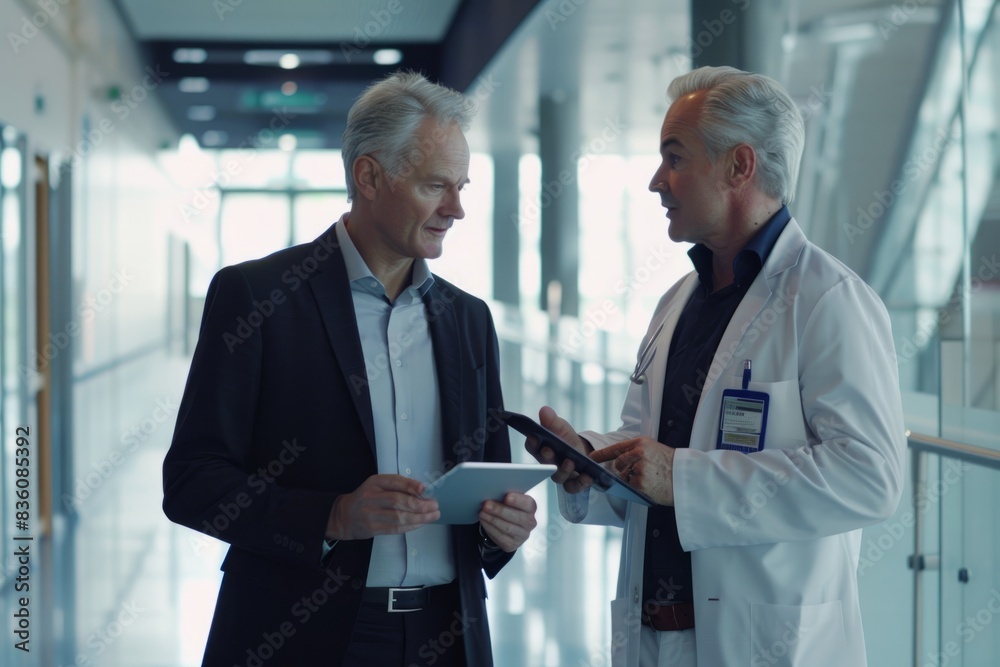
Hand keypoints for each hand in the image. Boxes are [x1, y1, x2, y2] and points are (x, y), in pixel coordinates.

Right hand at [325, 474, 439, 539]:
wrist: (344, 516)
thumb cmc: (366, 499)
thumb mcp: (377, 486)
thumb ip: (396, 486)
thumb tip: (421, 491)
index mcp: (374, 482)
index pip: (394, 482)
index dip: (411, 485)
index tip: (425, 489)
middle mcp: (371, 497)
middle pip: (398, 500)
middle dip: (419, 504)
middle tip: (434, 505)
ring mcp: (370, 514)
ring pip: (398, 516)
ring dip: (418, 517)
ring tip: (432, 516)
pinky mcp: (371, 528)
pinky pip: (394, 528)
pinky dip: (410, 526)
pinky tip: (420, 523)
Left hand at [479, 491, 537, 551]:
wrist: (507, 525)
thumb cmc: (508, 507)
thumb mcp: (510, 500)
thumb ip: (506, 496)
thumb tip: (494, 492)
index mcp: (531, 508)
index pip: (528, 504)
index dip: (518, 501)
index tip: (506, 497)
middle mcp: (530, 522)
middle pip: (517, 517)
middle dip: (500, 510)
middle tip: (486, 505)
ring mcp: (522, 535)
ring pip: (507, 528)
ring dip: (492, 520)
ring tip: (482, 513)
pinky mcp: (512, 544)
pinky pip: (500, 537)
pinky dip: (490, 528)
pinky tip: (484, 521)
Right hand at [523, 406, 594, 493]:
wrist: (583, 453)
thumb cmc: (567, 440)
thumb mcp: (562, 428)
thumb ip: (552, 421)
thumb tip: (544, 410)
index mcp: (541, 448)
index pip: (532, 446)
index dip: (532, 442)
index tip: (533, 436)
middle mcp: (548, 464)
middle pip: (543, 463)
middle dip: (546, 457)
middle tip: (549, 450)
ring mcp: (559, 475)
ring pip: (557, 477)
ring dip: (563, 470)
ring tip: (570, 462)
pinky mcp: (572, 484)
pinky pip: (573, 487)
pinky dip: (580, 483)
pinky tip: (588, 476)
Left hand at [590, 437, 675, 505]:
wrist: (684, 476)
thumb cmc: (670, 462)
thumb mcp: (653, 447)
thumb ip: (636, 450)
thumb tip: (618, 458)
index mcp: (640, 443)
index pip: (616, 448)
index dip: (602, 453)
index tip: (592, 457)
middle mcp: (638, 454)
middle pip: (618, 463)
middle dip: (623, 469)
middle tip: (638, 470)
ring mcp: (638, 469)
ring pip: (624, 476)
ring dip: (632, 478)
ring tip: (649, 476)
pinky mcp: (640, 483)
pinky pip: (631, 486)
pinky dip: (638, 486)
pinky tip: (650, 483)